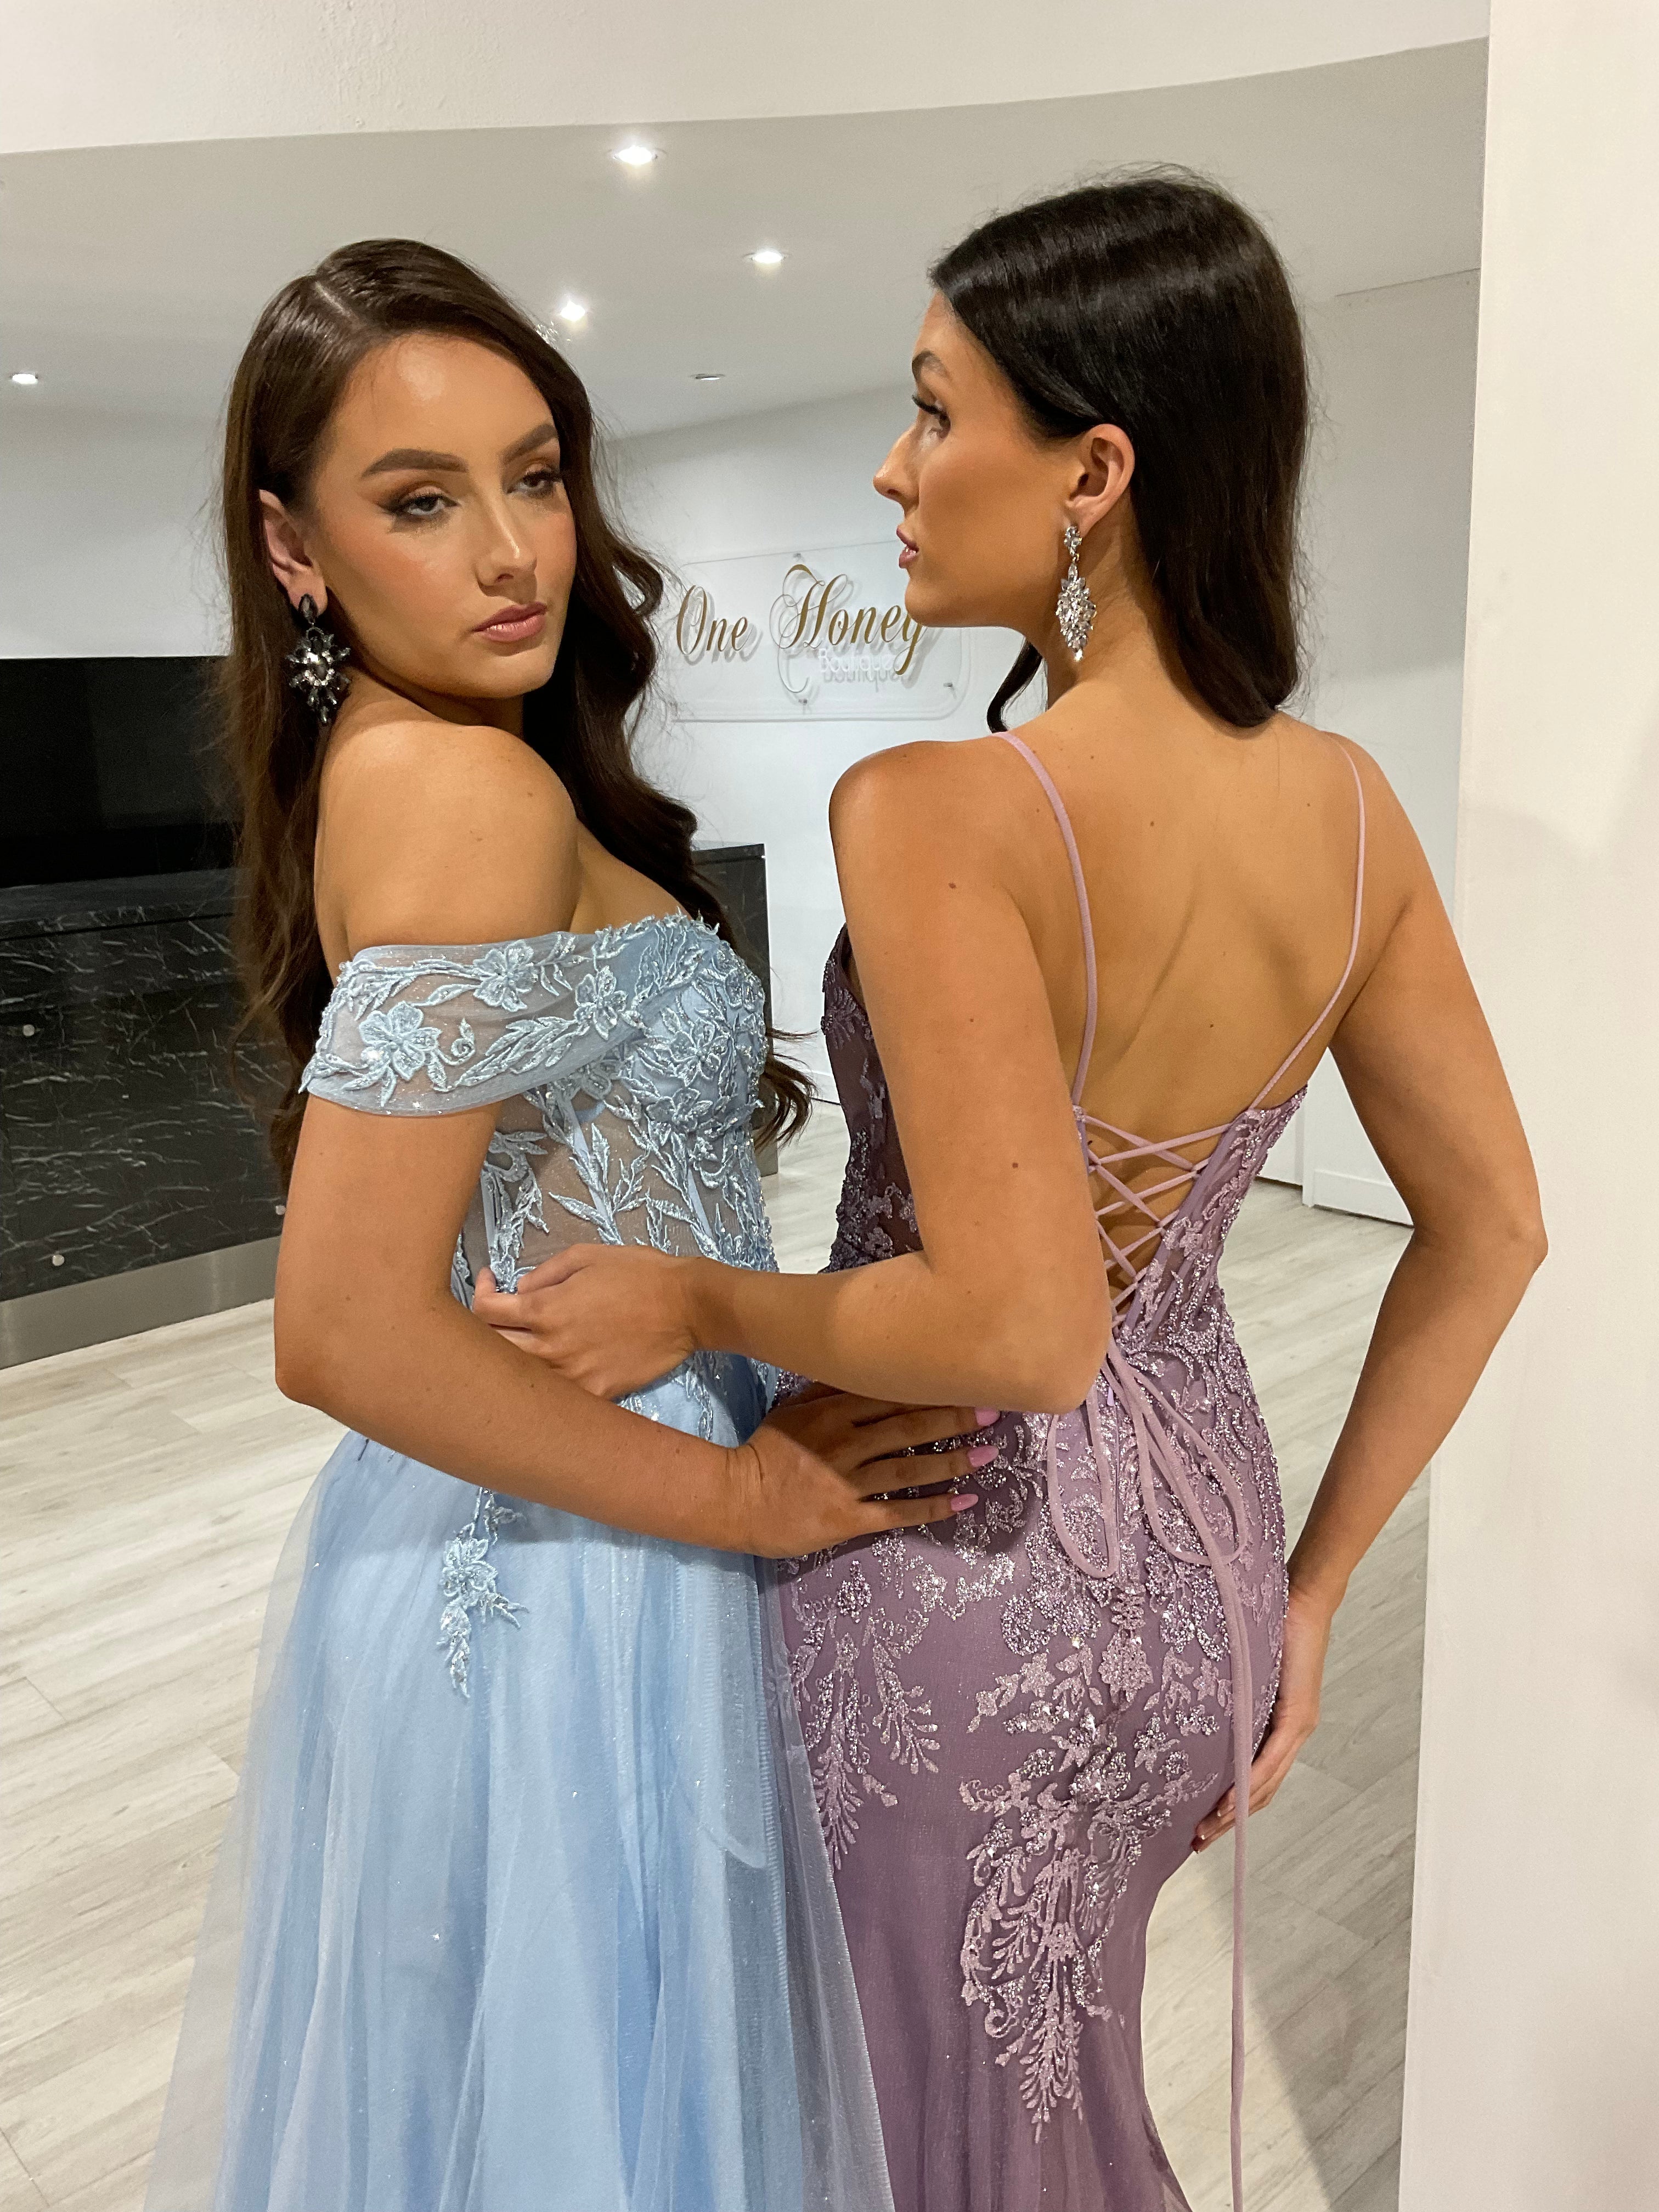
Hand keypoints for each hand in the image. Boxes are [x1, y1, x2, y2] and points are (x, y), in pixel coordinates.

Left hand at [474, 1244, 694, 1399]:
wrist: (686, 1307)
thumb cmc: (638, 1273)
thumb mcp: (585, 1255)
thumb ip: (543, 1273)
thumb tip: (518, 1291)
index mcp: (545, 1309)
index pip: (485, 1310)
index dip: (480, 1292)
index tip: (490, 1282)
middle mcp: (550, 1347)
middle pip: (490, 1350)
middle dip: (484, 1330)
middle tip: (499, 1315)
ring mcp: (572, 1377)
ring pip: (519, 1379)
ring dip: (511, 1361)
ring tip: (523, 1342)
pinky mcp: (595, 1394)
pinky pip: (556, 1397)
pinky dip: (547, 1385)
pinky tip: (555, 1367)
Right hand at [729, 1385, 1001, 1558]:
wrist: (735, 1499)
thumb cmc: (768, 1449)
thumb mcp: (795, 1407)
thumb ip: (831, 1386)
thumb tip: (869, 1361)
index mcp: (833, 1410)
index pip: (892, 1393)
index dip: (933, 1387)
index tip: (970, 1378)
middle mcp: (846, 1443)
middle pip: (909, 1428)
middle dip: (955, 1419)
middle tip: (995, 1413)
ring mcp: (847, 1483)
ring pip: (909, 1469)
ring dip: (952, 1462)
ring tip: (988, 1456)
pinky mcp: (848, 1518)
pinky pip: (898, 1513)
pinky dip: (933, 1508)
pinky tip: (964, 1502)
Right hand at [1193, 1581, 1333, 1850]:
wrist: (1302, 1600)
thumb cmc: (1269, 1626)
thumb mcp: (1243, 1670)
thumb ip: (1229, 1692)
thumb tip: (1190, 1700)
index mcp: (1279, 1727)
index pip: (1255, 1779)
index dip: (1230, 1809)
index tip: (1201, 1827)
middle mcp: (1292, 1735)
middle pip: (1260, 1792)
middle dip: (1227, 1823)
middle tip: (1196, 1841)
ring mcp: (1297, 1728)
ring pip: (1265, 1784)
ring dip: (1235, 1812)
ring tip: (1206, 1829)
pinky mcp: (1297, 1716)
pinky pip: (1271, 1759)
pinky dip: (1250, 1784)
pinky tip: (1230, 1803)